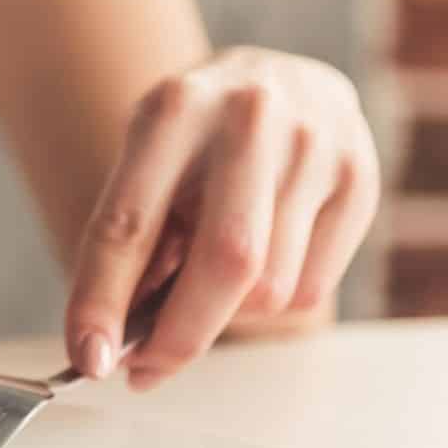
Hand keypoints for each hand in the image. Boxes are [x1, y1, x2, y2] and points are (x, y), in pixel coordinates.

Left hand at [63, 47, 381, 390]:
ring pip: (270, 288)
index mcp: (175, 106)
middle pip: (225, 261)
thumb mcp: (149, 158)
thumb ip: (138, 237)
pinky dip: (275, 298)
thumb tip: (118, 338)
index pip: (131, 221)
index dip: (103, 299)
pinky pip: (312, 289)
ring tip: (211, 275)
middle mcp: (251, 115)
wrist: (276, 78)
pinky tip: (264, 254)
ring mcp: (315, 143)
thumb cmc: (198, 133)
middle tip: (146, 369)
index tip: (89, 358)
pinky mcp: (359, 176)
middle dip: (179, 336)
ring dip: (228, 312)